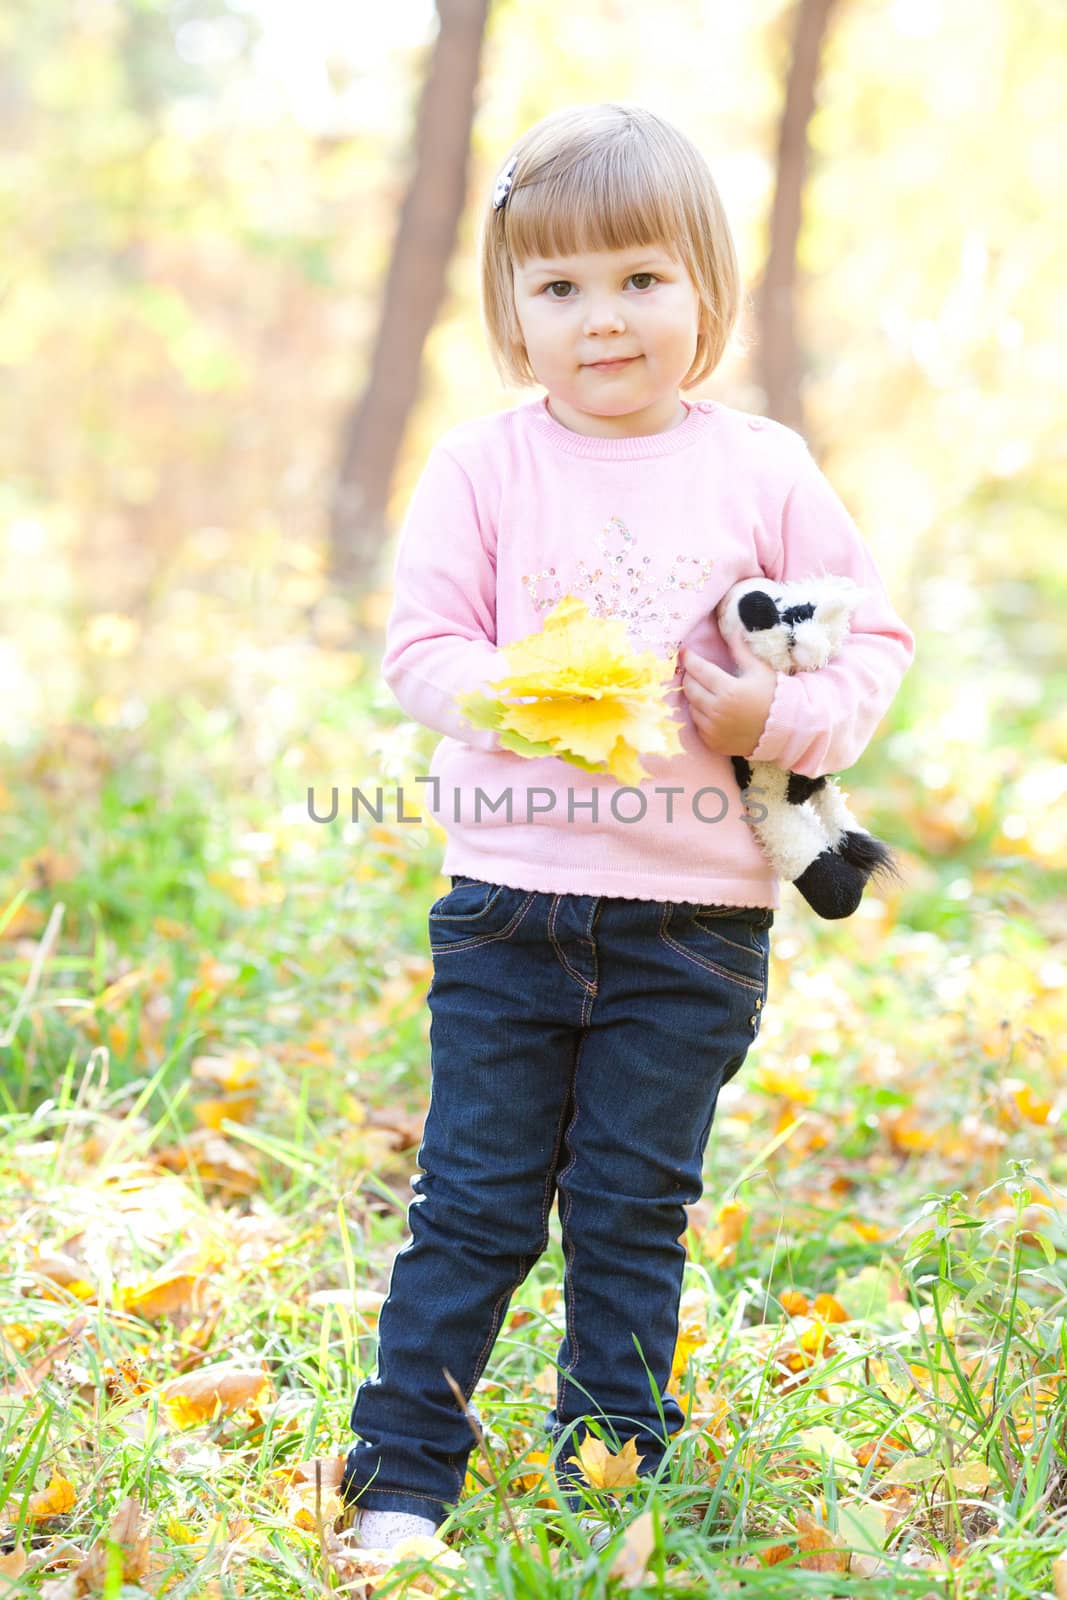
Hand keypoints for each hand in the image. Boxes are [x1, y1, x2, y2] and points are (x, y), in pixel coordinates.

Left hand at [678, 631, 777, 758]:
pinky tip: (713, 710)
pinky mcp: (713, 742)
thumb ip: (741, 650)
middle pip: (690, 688)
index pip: (698, 669)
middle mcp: (717, 711)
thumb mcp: (760, 670)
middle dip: (690, 676)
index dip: (689, 659)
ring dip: (695, 697)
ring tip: (707, 691)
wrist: (784, 730)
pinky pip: (698, 725)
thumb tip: (734, 628)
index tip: (685, 652)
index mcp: (728, 689)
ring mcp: (714, 729)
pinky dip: (701, 716)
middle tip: (696, 671)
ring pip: (691, 707)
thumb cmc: (773, 696)